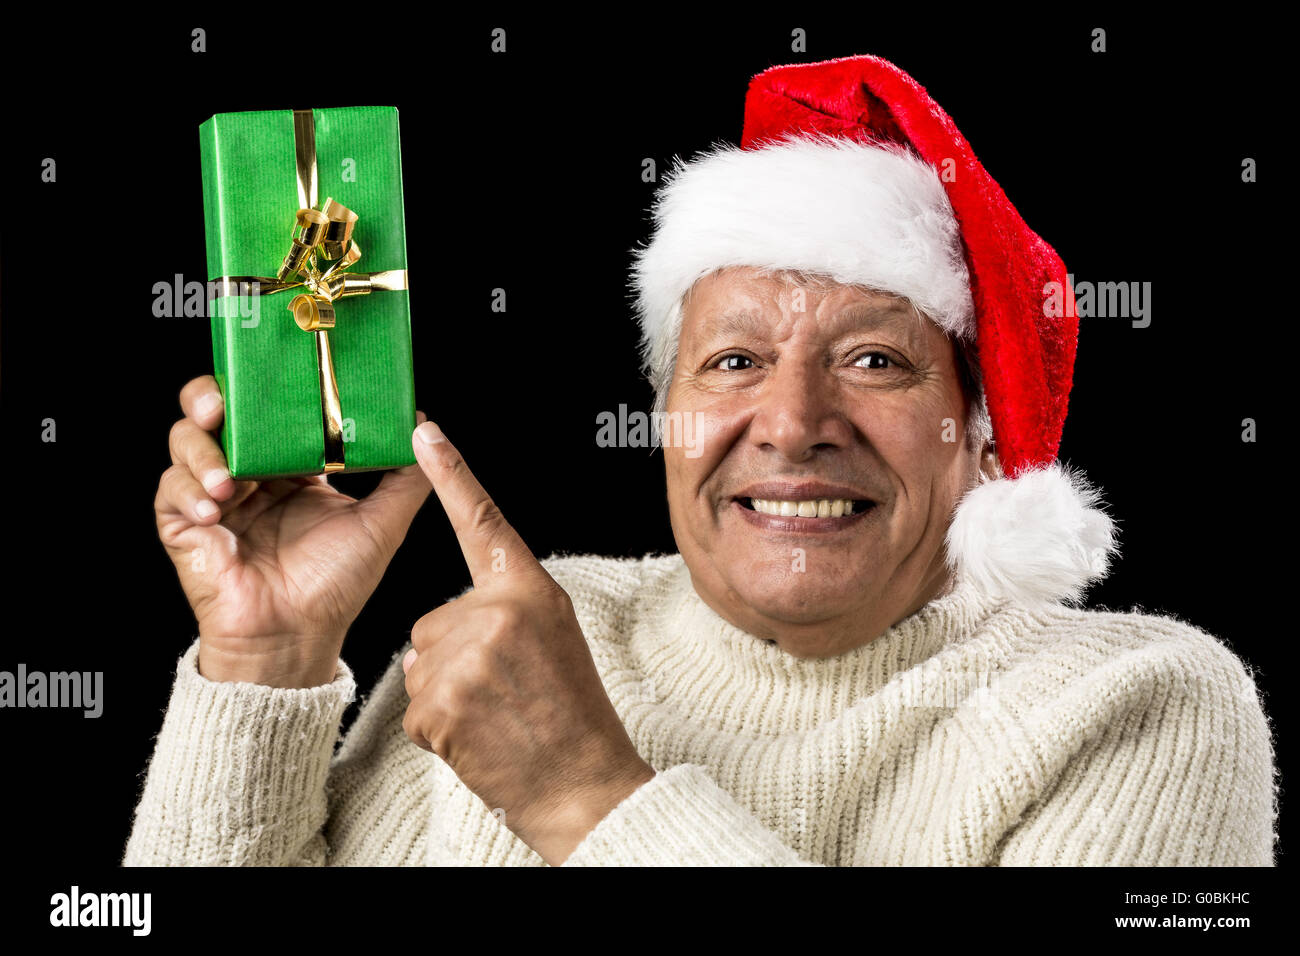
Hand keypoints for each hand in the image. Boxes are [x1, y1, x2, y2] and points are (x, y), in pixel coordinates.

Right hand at [155, 375, 431, 686]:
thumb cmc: (336, 584)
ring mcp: (213, 496)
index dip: (266, 386)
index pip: (270, 408)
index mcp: (291, 467)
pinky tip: (216, 510)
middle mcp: (250, 474)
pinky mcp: (183, 525)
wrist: (298, 635)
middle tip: (223, 404)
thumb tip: (421, 424)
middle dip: (211, 397)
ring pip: (185, 441)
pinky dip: (188, 492)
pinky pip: (170, 490)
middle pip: (214, 410)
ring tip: (228, 480)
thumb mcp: (384, 522)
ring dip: (201, 451)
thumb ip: (406, 475)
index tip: (275, 371)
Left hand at [401, 421, 654, 864]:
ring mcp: (466, 656)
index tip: (424, 431)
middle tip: (501, 689)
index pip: (482, 522)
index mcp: (529, 590)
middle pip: (432, 619)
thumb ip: (506, 608)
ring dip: (445, 693)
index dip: (451, 474)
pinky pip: (414, 706)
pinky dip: (437, 728)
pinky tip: (475, 736)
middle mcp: (497, 613)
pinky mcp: (440, 700)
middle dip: (452, 656)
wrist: (581, 782)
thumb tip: (449, 619)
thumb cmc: (570, 711)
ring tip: (492, 714)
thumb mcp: (553, 635)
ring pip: (420, 664)